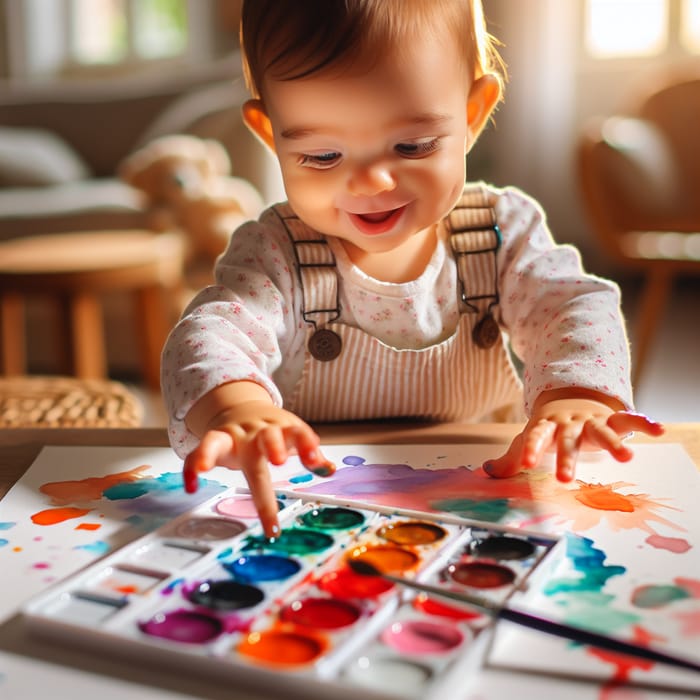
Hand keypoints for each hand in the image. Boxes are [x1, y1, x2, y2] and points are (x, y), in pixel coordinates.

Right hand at [183, 384, 334, 537]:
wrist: (241, 408)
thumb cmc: (271, 429)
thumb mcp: (293, 435)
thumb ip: (309, 452)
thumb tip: (329, 469)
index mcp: (280, 428)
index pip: (296, 433)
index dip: (307, 445)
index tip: (316, 461)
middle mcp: (256, 431)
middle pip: (265, 436)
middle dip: (273, 446)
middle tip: (279, 460)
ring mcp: (232, 435)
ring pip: (220, 440)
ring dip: (210, 453)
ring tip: (204, 468)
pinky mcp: (214, 441)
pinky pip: (198, 452)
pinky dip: (192, 466)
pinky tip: (191, 484)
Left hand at [483, 389, 663, 481]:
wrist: (568, 398)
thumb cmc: (547, 427)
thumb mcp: (528, 439)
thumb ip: (512, 458)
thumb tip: (487, 471)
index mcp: (545, 426)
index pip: (535, 437)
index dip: (531, 449)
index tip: (527, 464)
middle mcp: (568, 423)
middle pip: (568, 441)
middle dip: (567, 459)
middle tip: (565, 479)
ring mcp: (591, 420)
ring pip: (602, 430)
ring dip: (614, 442)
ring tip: (626, 457)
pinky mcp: (610, 419)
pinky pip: (628, 419)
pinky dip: (643, 423)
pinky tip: (659, 430)